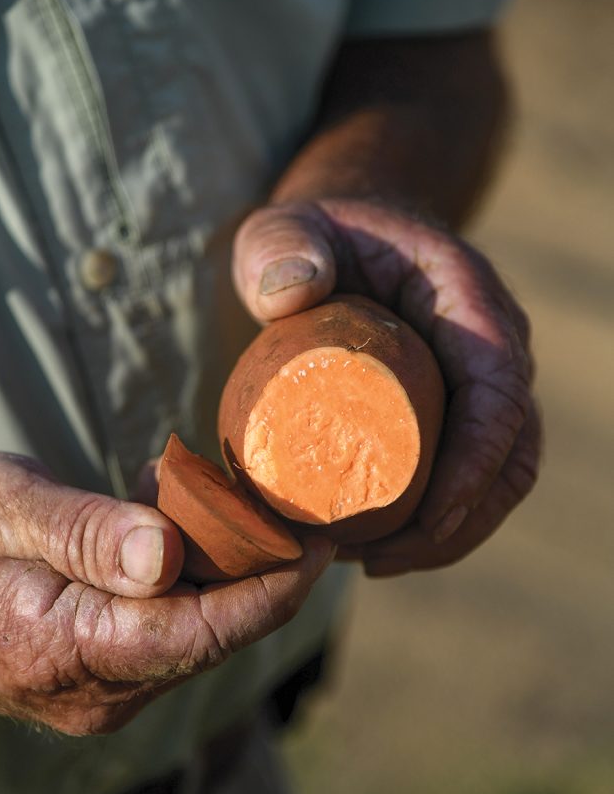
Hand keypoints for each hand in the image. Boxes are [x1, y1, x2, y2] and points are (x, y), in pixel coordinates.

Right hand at [0, 453, 333, 733]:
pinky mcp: (91, 683)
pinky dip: (187, 582)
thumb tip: (171, 557)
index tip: (322, 542)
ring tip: (232, 502)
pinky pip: (164, 635)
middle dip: (261, 574)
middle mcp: (89, 693)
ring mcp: (92, 696)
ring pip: (193, 636)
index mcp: (64, 650)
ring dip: (223, 572)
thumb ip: (83, 531)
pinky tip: (175, 527)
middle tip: (289, 506)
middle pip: (211, 637)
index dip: (275, 590)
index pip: (203, 631)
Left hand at [232, 198, 540, 574]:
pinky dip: (433, 525)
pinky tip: (374, 551)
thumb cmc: (315, 237)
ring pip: (498, 479)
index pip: (499, 393)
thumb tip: (292, 294)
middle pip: (513, 454)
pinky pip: (465, 479)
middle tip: (377, 558)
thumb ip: (279, 245)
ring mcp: (478, 386)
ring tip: (369, 563)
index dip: (474, 465)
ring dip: (448, 536)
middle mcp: (492, 348)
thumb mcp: (285, 229)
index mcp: (469, 302)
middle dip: (460, 522)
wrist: (344, 241)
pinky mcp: (454, 415)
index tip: (427, 521)